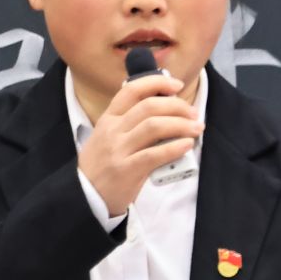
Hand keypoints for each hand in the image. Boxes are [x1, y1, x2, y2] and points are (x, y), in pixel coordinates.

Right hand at [76, 72, 203, 217]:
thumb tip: (167, 112)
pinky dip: (174, 147)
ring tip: (196, 129)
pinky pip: (154, 154)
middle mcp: (112, 130)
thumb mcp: (109, 137)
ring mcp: (118, 150)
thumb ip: (131, 124)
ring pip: (154, 126)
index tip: (177, 85)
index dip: (157, 83)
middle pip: (149, 106)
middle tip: (193, 114)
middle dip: (177, 106)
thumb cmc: (103, 165)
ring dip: (181, 125)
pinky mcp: (126, 170)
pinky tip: (186, 145)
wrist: (84, 196)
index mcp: (109, 119)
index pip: (132, 90)